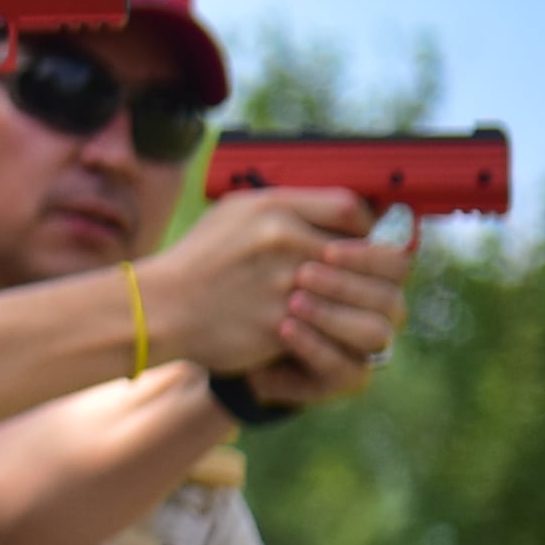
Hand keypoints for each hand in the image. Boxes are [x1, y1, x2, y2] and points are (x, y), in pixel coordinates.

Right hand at [142, 190, 398, 376]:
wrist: (159, 307)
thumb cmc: (200, 259)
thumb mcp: (237, 212)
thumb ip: (290, 208)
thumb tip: (346, 214)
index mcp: (276, 210)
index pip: (354, 210)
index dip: (368, 229)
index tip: (362, 243)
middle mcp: (286, 243)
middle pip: (381, 258)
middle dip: (385, 275)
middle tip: (375, 284)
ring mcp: (286, 287)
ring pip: (376, 303)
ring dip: (373, 311)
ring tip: (356, 314)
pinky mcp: (282, 326)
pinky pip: (339, 335)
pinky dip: (338, 336)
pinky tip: (325, 333)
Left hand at [231, 220, 413, 409]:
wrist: (209, 322)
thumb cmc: (239, 270)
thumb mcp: (262, 232)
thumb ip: (304, 216)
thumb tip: (350, 206)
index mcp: (362, 274)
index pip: (393, 263)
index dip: (368, 256)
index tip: (327, 249)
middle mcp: (369, 310)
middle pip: (391, 299)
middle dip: (349, 285)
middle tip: (305, 274)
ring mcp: (359, 345)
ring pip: (376, 334)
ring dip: (335, 316)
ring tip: (292, 302)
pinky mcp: (339, 377)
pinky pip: (349, 371)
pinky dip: (316, 346)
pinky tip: (284, 328)